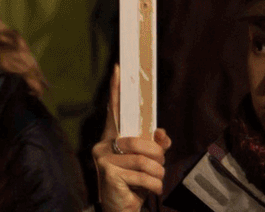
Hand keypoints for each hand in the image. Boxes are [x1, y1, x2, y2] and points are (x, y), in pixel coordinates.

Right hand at [93, 65, 173, 211]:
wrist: (121, 209)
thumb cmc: (135, 183)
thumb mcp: (149, 162)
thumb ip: (156, 145)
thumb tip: (161, 134)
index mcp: (112, 138)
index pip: (114, 110)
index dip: (117, 89)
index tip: (120, 67)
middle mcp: (103, 145)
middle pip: (142, 142)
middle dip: (158, 158)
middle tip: (157, 168)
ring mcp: (103, 159)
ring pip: (146, 160)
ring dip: (158, 174)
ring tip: (153, 181)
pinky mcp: (108, 174)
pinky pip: (143, 175)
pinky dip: (154, 185)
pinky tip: (149, 191)